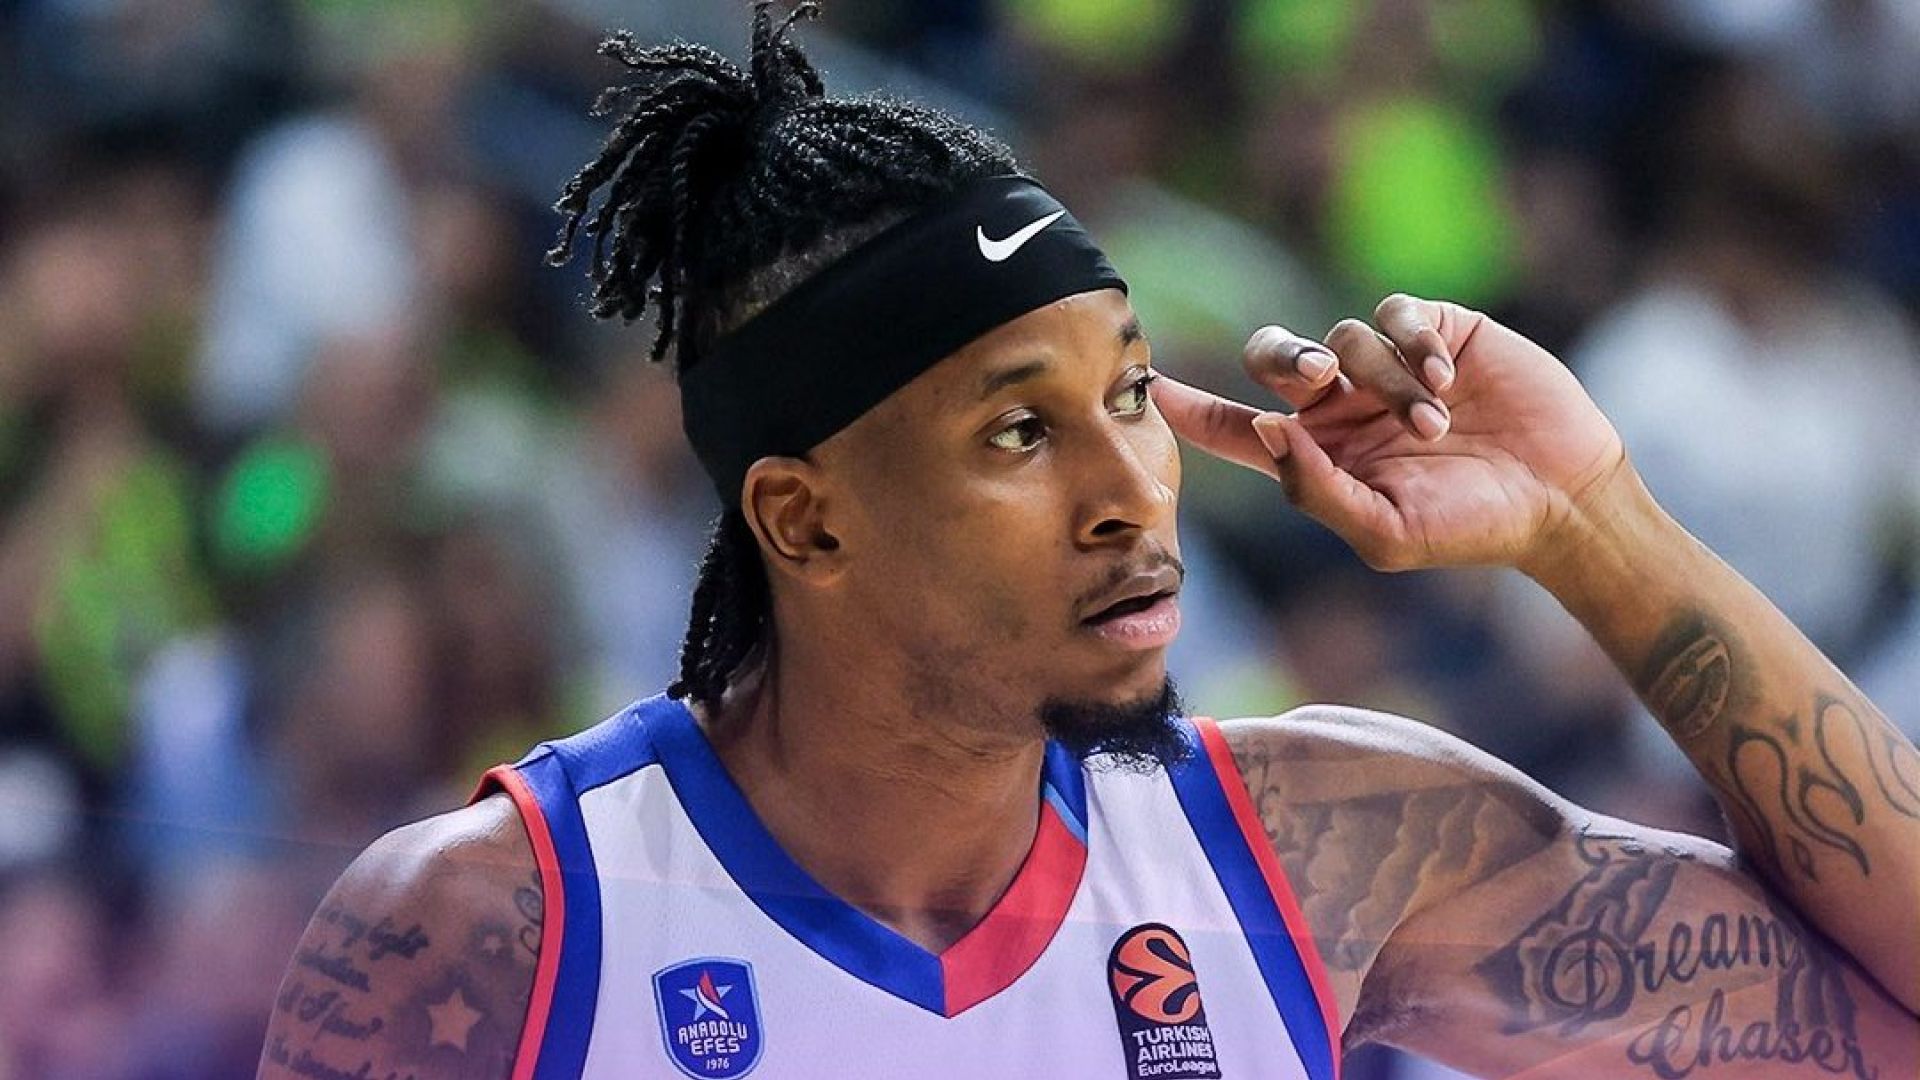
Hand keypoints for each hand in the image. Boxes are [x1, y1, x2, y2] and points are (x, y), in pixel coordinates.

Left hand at [1155, 294, 1626, 572]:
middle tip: (1319, 379)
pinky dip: (1416, 342)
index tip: (1151, 387)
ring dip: (1387, 381)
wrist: (1558, 498)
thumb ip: (1316, 490)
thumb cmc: (1468, 527)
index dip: (1192, 408)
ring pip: (1343, 338)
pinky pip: (1398, 312)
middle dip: (1282, 359)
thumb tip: (1265, 432)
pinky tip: (1450, 379)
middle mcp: (1341, 406)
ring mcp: (1386, 365)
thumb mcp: (1385, 531)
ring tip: (1436, 425)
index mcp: (1315, 454)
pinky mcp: (1438, 330)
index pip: (1235, 426)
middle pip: (1272, 357)